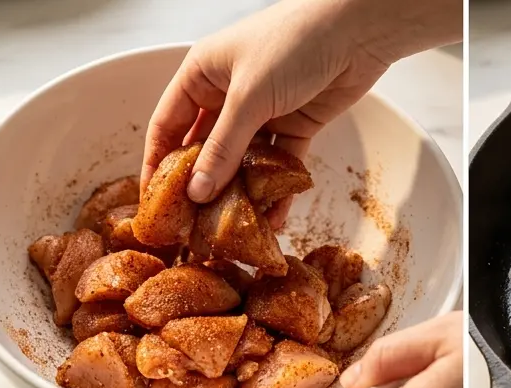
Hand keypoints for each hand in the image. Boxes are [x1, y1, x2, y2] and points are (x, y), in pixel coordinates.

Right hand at [142, 0, 460, 223]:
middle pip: (205, 150)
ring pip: (244, 163)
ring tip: (233, 233)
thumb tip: (197, 192)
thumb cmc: (292, 44)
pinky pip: (278, 167)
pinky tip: (273, 220)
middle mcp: (228, 95)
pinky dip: (277, 191)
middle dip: (202, 188)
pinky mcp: (295, 127)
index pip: (168, 125)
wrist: (356, 32)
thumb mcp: (249, 98)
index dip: (158, 165)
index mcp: (202, 75)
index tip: (154, 204)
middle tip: (195, 228)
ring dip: (240, 195)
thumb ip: (223, 148)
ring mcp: (262, 113)